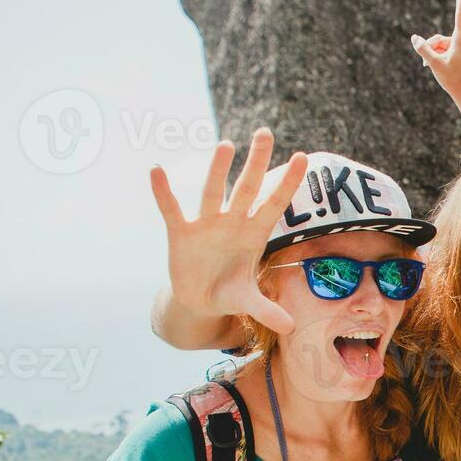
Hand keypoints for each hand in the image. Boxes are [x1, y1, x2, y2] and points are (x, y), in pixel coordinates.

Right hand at [149, 128, 307, 335]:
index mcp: (254, 233)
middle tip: (265, 132)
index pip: (274, 203)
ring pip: (212, 192)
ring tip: (225, 145)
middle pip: (247, 187)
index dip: (288, 183)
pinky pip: (171, 209)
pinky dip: (164, 192)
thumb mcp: (248, 301)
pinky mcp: (181, 234)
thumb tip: (291, 328)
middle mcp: (232, 222)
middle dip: (256, 162)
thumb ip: (267, 310)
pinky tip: (156, 170)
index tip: (303, 157)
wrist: (200, 300)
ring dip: (217, 170)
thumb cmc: (229, 291)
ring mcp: (206, 225)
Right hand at [411, 0, 460, 102]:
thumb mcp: (434, 64)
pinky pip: (441, 51)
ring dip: (432, 54)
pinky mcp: (457, 54)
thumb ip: (423, 49)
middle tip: (430, 60)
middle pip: (440, 36)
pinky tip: (430, 67)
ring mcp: (459, 48)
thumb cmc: (453, 80)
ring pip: (439, 45)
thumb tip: (414, 38)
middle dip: (431, 46)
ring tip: (431, 67)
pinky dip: (434, 58)